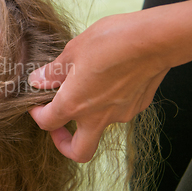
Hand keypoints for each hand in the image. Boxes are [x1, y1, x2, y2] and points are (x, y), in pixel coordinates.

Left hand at [28, 10, 171, 162]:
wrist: (155, 39)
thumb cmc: (111, 41)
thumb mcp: (73, 51)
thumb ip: (53, 72)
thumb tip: (37, 80)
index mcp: (74, 104)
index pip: (47, 123)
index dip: (37, 115)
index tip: (36, 105)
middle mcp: (98, 116)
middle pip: (79, 151)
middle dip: (64, 144)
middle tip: (59, 126)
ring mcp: (121, 114)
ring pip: (100, 126)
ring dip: (88, 115)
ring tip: (85, 86)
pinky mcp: (138, 106)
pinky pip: (118, 111)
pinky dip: (108, 102)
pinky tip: (109, 78)